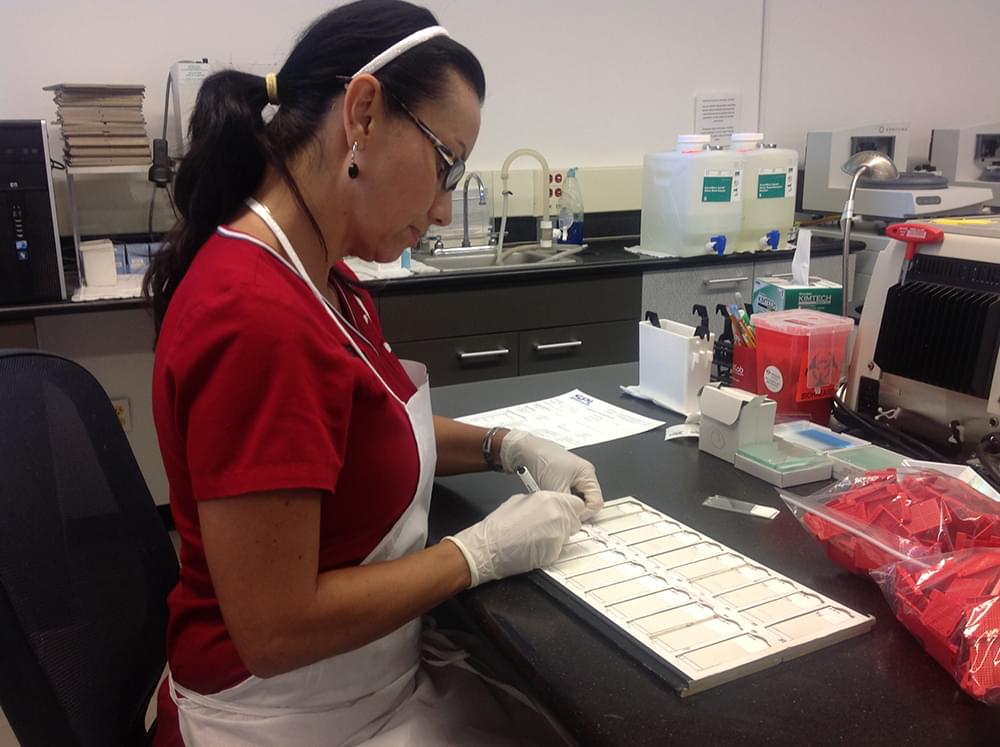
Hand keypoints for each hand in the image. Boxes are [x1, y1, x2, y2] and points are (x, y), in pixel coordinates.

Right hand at [444, 491, 582, 587]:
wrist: (488, 548)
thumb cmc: (498, 527)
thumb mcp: (519, 502)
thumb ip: (540, 502)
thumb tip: (549, 505)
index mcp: (548, 499)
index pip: (577, 504)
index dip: (571, 511)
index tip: (566, 515)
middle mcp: (556, 515)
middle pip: (576, 521)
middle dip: (566, 526)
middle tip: (548, 530)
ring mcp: (557, 534)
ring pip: (568, 538)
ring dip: (558, 539)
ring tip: (537, 539)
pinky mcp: (553, 552)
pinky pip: (559, 551)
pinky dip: (551, 551)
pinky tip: (535, 549)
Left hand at [499, 430, 603, 520]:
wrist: (524, 450)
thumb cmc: (542, 460)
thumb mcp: (557, 488)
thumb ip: (568, 505)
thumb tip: (572, 517)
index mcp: (587, 474)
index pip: (596, 502)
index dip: (585, 513)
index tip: (572, 517)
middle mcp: (583, 474)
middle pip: (587, 501)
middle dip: (574, 507)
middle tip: (562, 511)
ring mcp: (573, 475)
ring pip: (575, 498)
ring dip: (565, 502)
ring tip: (554, 500)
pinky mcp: (562, 477)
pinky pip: (566, 493)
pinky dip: (559, 497)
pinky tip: (550, 495)